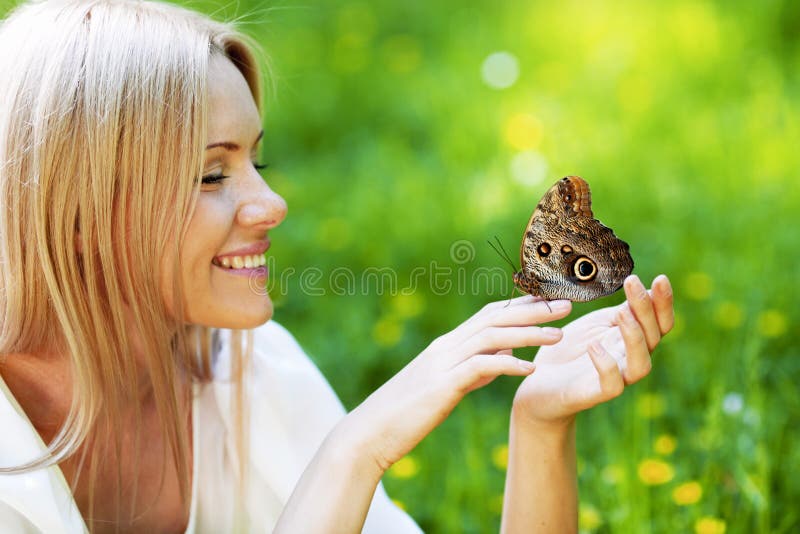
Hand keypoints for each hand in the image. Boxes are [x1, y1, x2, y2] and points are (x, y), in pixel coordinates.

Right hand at [338, 295, 573, 472]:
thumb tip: (501, 359)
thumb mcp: (445, 386)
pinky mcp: (441, 385)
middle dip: (534, 309)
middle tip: (567, 304)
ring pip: (491, 337)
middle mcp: (446, 347)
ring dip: (529, 334)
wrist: (370, 432)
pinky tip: (531, 370)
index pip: (489, 314)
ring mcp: (442, 364)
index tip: (552, 300)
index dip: (522, 305)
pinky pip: (480, 368)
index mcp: (447, 346)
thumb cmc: (406, 413)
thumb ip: (472, 370)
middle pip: (496, 318)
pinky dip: (507, 365)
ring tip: (560, 334)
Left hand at [511, 274, 673, 428]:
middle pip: (653, 337)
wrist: (538, 381)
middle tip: (633, 282)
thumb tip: (644, 289)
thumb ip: (619, 312)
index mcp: (631, 339)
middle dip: (647, 309)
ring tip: (622, 312)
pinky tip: (594, 346)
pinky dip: (607, 365)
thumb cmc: (570, 349)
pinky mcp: (594, 394)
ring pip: (641, 364)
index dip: (663, 302)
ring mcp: (615, 378)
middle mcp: (629, 359)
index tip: (660, 278)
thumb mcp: (595, 324)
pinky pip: (612, 386)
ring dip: (634, 337)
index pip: (658, 322)